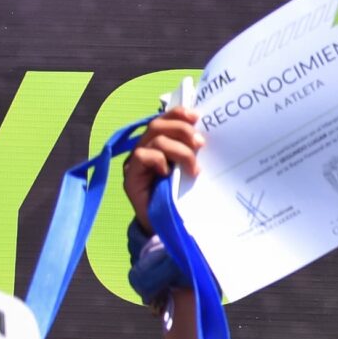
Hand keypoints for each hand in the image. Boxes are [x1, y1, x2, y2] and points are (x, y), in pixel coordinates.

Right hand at [122, 107, 203, 229]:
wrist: (165, 225)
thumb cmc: (181, 196)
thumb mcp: (190, 170)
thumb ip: (193, 153)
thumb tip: (207, 137)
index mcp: (159, 144)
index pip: (165, 119)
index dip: (179, 114)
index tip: (197, 117)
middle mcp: (145, 149)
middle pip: (158, 125)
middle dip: (182, 130)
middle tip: (200, 144)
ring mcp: (136, 162)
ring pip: (155, 140)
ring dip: (179, 150)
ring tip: (193, 168)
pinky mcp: (130, 176)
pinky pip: (142, 156)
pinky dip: (158, 160)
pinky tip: (167, 173)